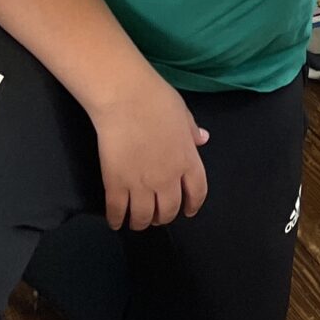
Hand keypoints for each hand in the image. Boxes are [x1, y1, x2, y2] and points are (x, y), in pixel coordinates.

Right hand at [86, 69, 209, 228]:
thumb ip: (191, 131)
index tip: (188, 211)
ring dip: (142, 222)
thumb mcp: (182, 113)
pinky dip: (116, 220)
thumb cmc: (156, 99)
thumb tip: (203, 139)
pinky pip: (117, 211)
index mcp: (187, 160)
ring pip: (144, 216)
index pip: (197, 192)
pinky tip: (116, 221)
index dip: (192, 205)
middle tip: (157, 216)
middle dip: (164, 217)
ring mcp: (141, 184)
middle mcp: (167, 178)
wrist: (125, 97)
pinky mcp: (116, 184)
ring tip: (137, 221)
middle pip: (169, 210)